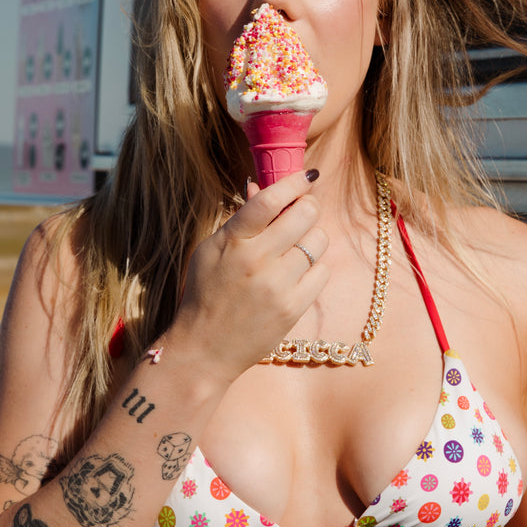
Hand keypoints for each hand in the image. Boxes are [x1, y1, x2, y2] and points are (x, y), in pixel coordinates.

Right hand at [170, 171, 328, 386]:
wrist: (204, 349)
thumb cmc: (205, 294)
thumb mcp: (210, 250)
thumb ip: (240, 220)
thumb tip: (260, 186)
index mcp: (232, 241)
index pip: (269, 200)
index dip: (294, 182)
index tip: (307, 176)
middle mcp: (256, 260)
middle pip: (304, 215)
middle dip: (308, 208)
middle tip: (303, 213)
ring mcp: (277, 285)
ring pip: (318, 242)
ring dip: (311, 239)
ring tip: (295, 249)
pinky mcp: (293, 308)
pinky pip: (322, 272)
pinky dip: (314, 268)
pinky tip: (298, 274)